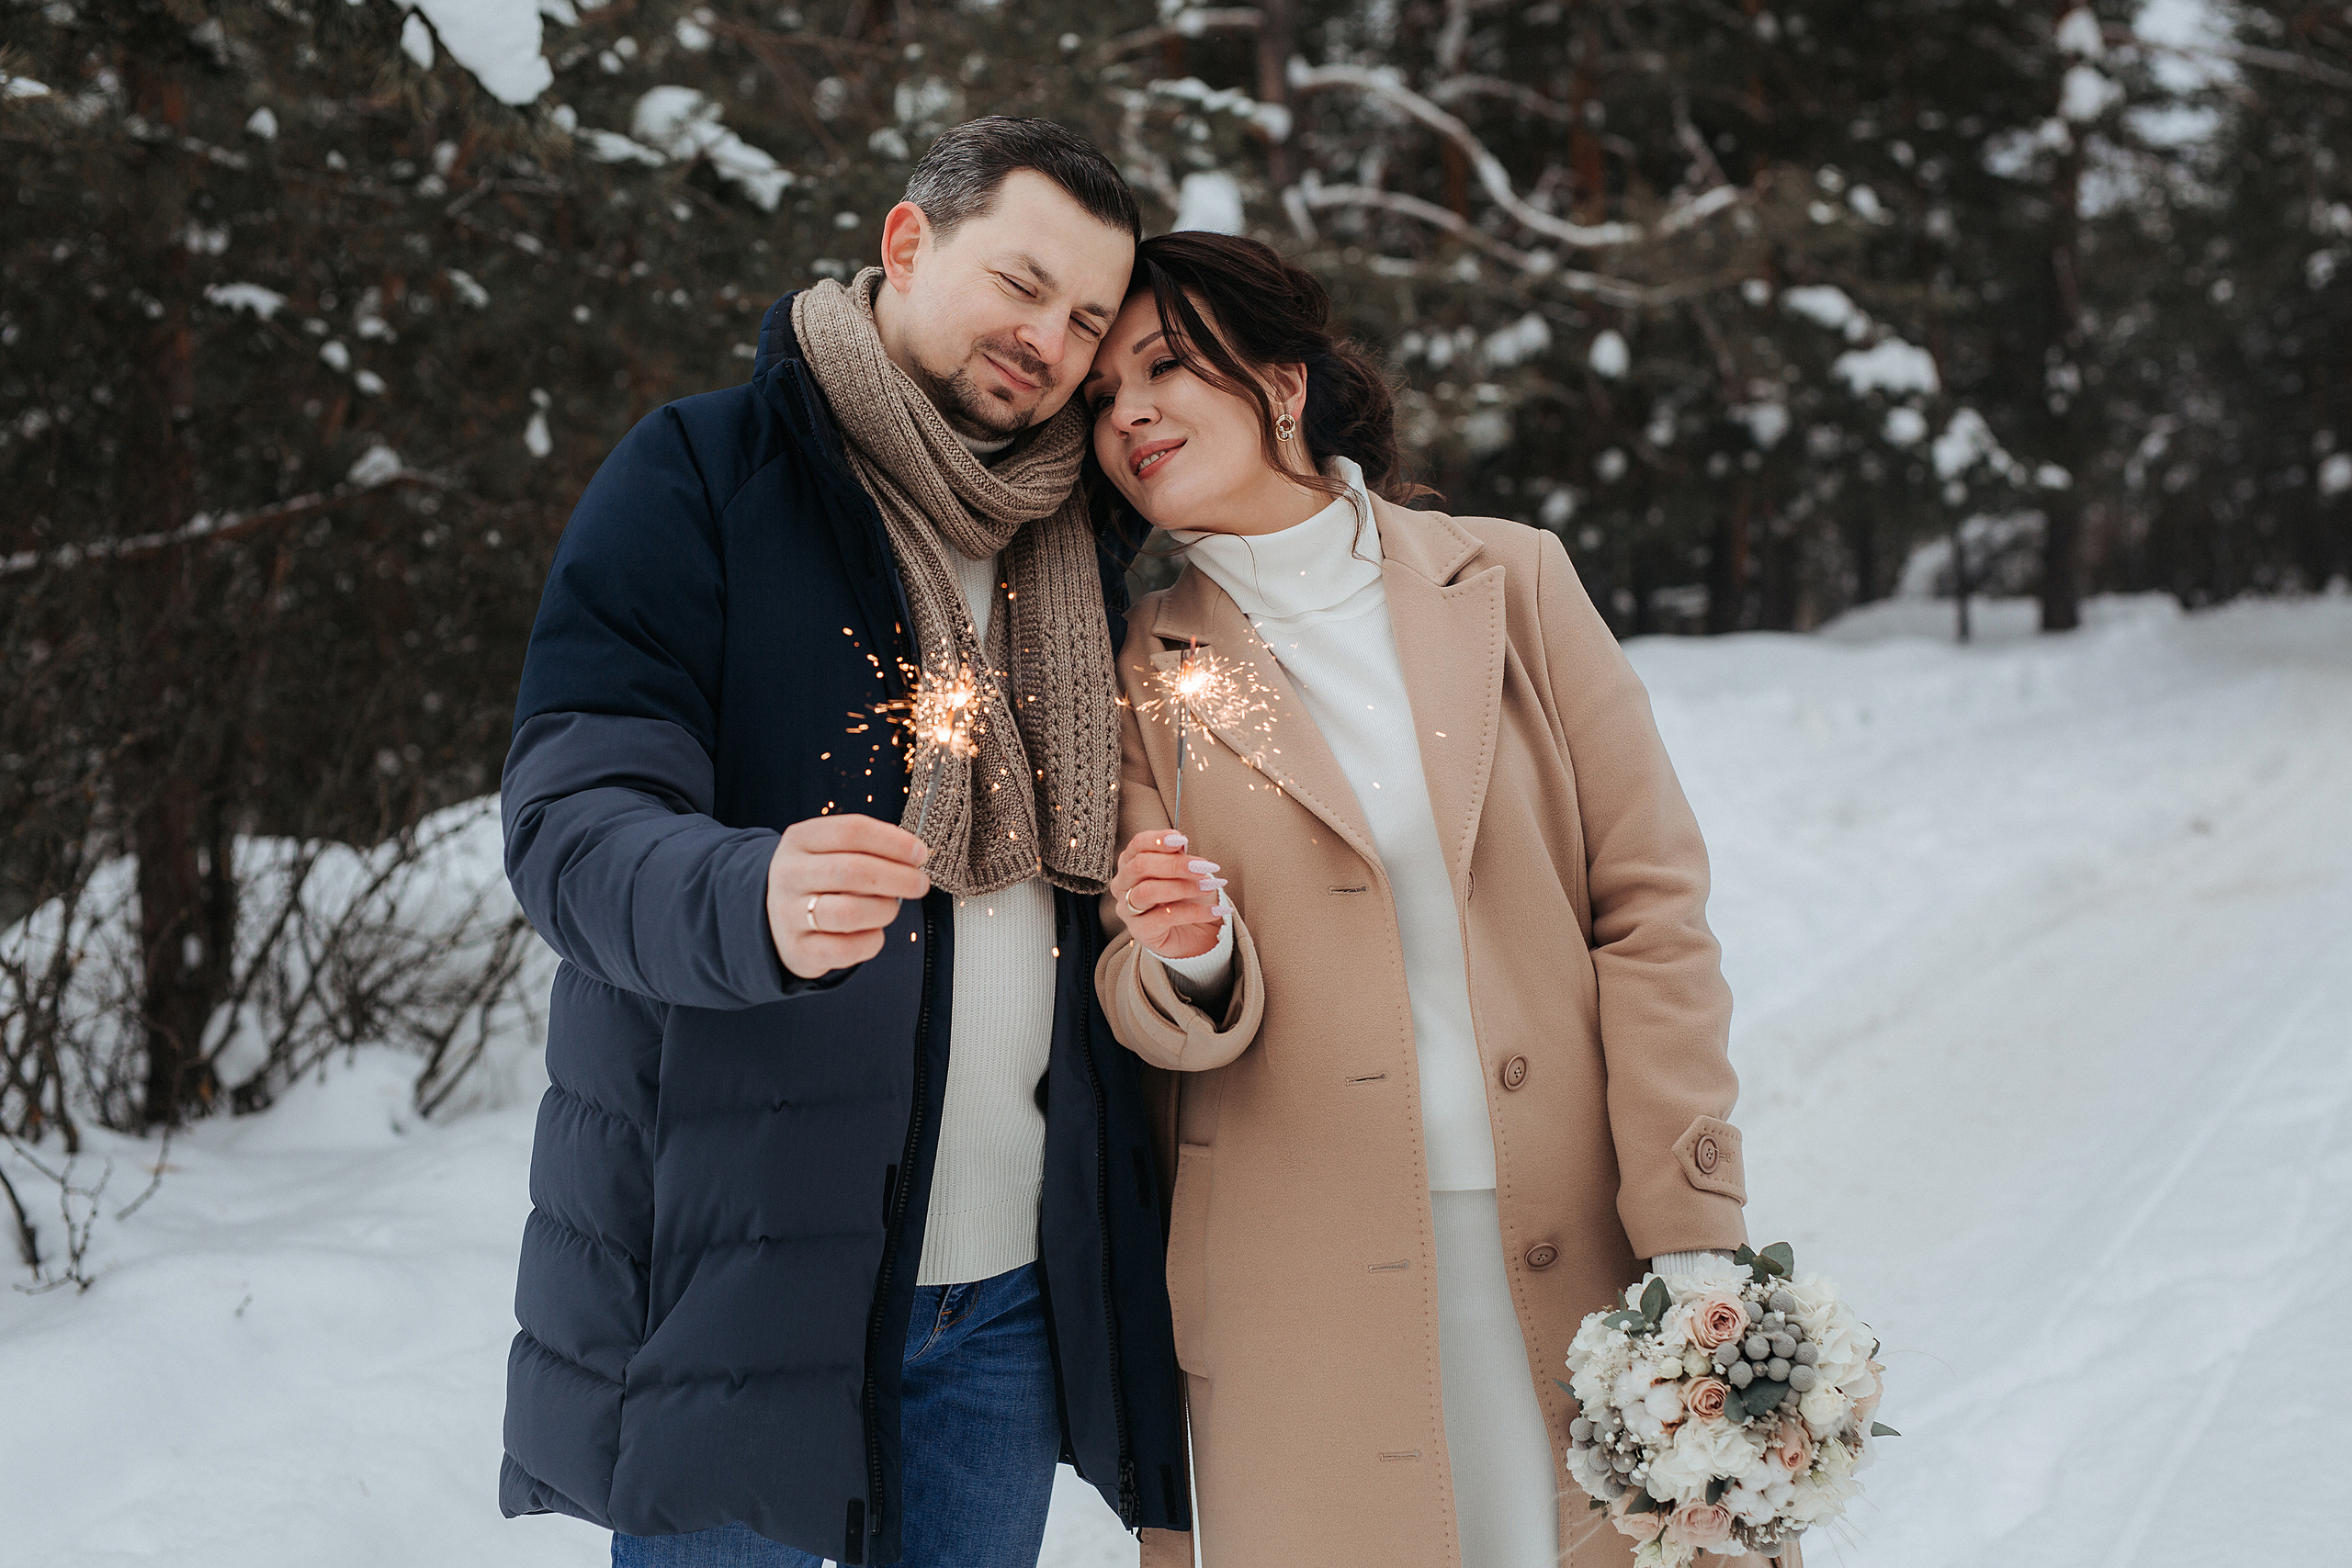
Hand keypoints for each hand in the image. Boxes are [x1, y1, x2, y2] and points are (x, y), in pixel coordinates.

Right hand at [767, 815, 931, 979]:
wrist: (776, 920)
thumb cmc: (819, 881)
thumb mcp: (829, 851)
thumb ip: (867, 848)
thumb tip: (914, 855)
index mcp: (800, 840)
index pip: (852, 831)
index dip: (893, 842)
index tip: (920, 853)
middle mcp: (790, 874)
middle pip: (853, 871)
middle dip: (898, 877)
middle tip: (920, 884)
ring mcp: (789, 914)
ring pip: (849, 912)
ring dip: (884, 910)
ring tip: (890, 908)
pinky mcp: (798, 950)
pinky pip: (847, 949)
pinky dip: (871, 941)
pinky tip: (873, 932)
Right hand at [1107, 829, 1227, 960]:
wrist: (1196, 931)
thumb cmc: (1186, 896)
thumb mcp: (1185, 871)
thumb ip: (1178, 856)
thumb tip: (1180, 842)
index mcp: (1130, 863)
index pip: (1138, 845)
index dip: (1158, 840)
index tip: (1181, 839)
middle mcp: (1123, 884)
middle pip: (1140, 866)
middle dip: (1175, 865)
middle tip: (1203, 867)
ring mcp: (1127, 909)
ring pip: (1147, 891)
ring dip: (1183, 887)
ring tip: (1208, 886)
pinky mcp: (1140, 931)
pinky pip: (1164, 918)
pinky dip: (1193, 912)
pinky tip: (1214, 910)